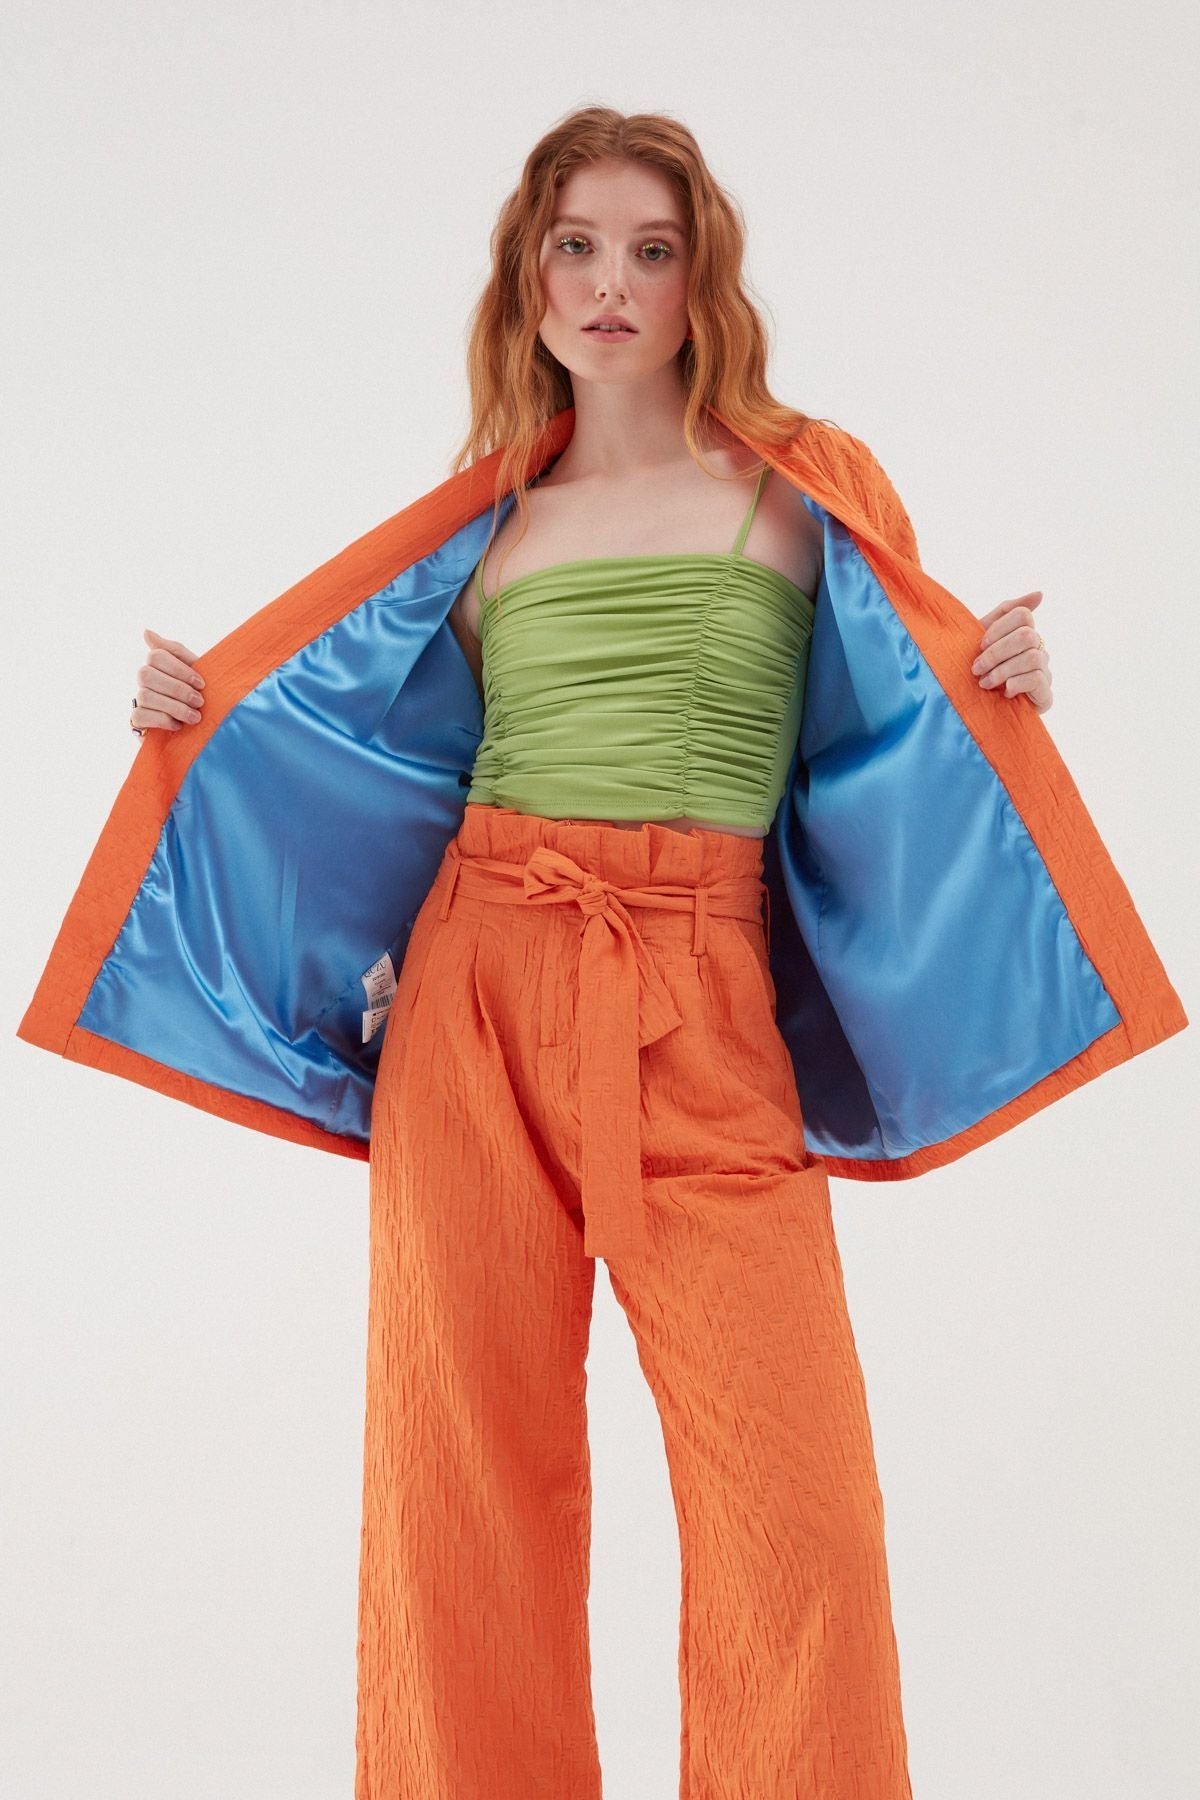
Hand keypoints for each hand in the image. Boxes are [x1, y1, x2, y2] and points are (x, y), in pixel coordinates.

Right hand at [130, 628, 205, 732]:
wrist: (200, 727)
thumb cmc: (197, 694)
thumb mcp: (195, 671)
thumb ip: (176, 651)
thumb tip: (145, 631)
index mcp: (158, 663)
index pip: (157, 654)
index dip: (179, 669)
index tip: (201, 683)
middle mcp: (144, 679)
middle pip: (147, 674)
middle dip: (178, 689)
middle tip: (199, 701)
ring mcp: (138, 698)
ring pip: (145, 695)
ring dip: (175, 707)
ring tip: (195, 717)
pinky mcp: (136, 720)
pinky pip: (141, 715)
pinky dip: (163, 720)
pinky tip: (178, 725)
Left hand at [970, 591, 1052, 713]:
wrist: (976, 710)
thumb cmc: (979, 670)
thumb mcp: (983, 640)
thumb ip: (1005, 613)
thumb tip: (1041, 593)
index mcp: (1023, 634)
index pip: (1022, 615)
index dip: (999, 627)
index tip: (980, 643)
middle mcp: (1038, 650)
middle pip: (1027, 635)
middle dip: (996, 652)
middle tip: (976, 668)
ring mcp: (1044, 672)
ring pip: (1031, 657)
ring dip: (1002, 670)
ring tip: (984, 683)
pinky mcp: (1045, 695)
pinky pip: (1037, 679)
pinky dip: (1015, 684)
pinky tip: (1004, 692)